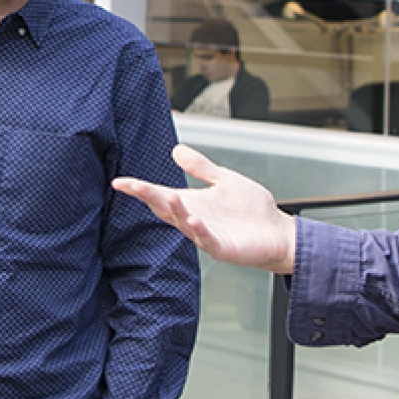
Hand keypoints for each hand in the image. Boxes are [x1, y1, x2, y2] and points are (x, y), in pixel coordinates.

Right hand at [111, 145, 295, 274]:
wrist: (278, 232)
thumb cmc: (252, 210)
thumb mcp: (224, 180)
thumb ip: (200, 168)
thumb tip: (176, 151)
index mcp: (192, 203)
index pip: (161, 195)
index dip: (141, 189)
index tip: (121, 181)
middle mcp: (194, 219)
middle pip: (166, 209)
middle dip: (149, 197)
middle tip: (133, 185)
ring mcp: (207, 235)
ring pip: (184, 224)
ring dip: (176, 211)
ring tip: (169, 196)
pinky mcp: (223, 248)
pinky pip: (207, 240)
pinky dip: (199, 230)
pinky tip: (194, 220)